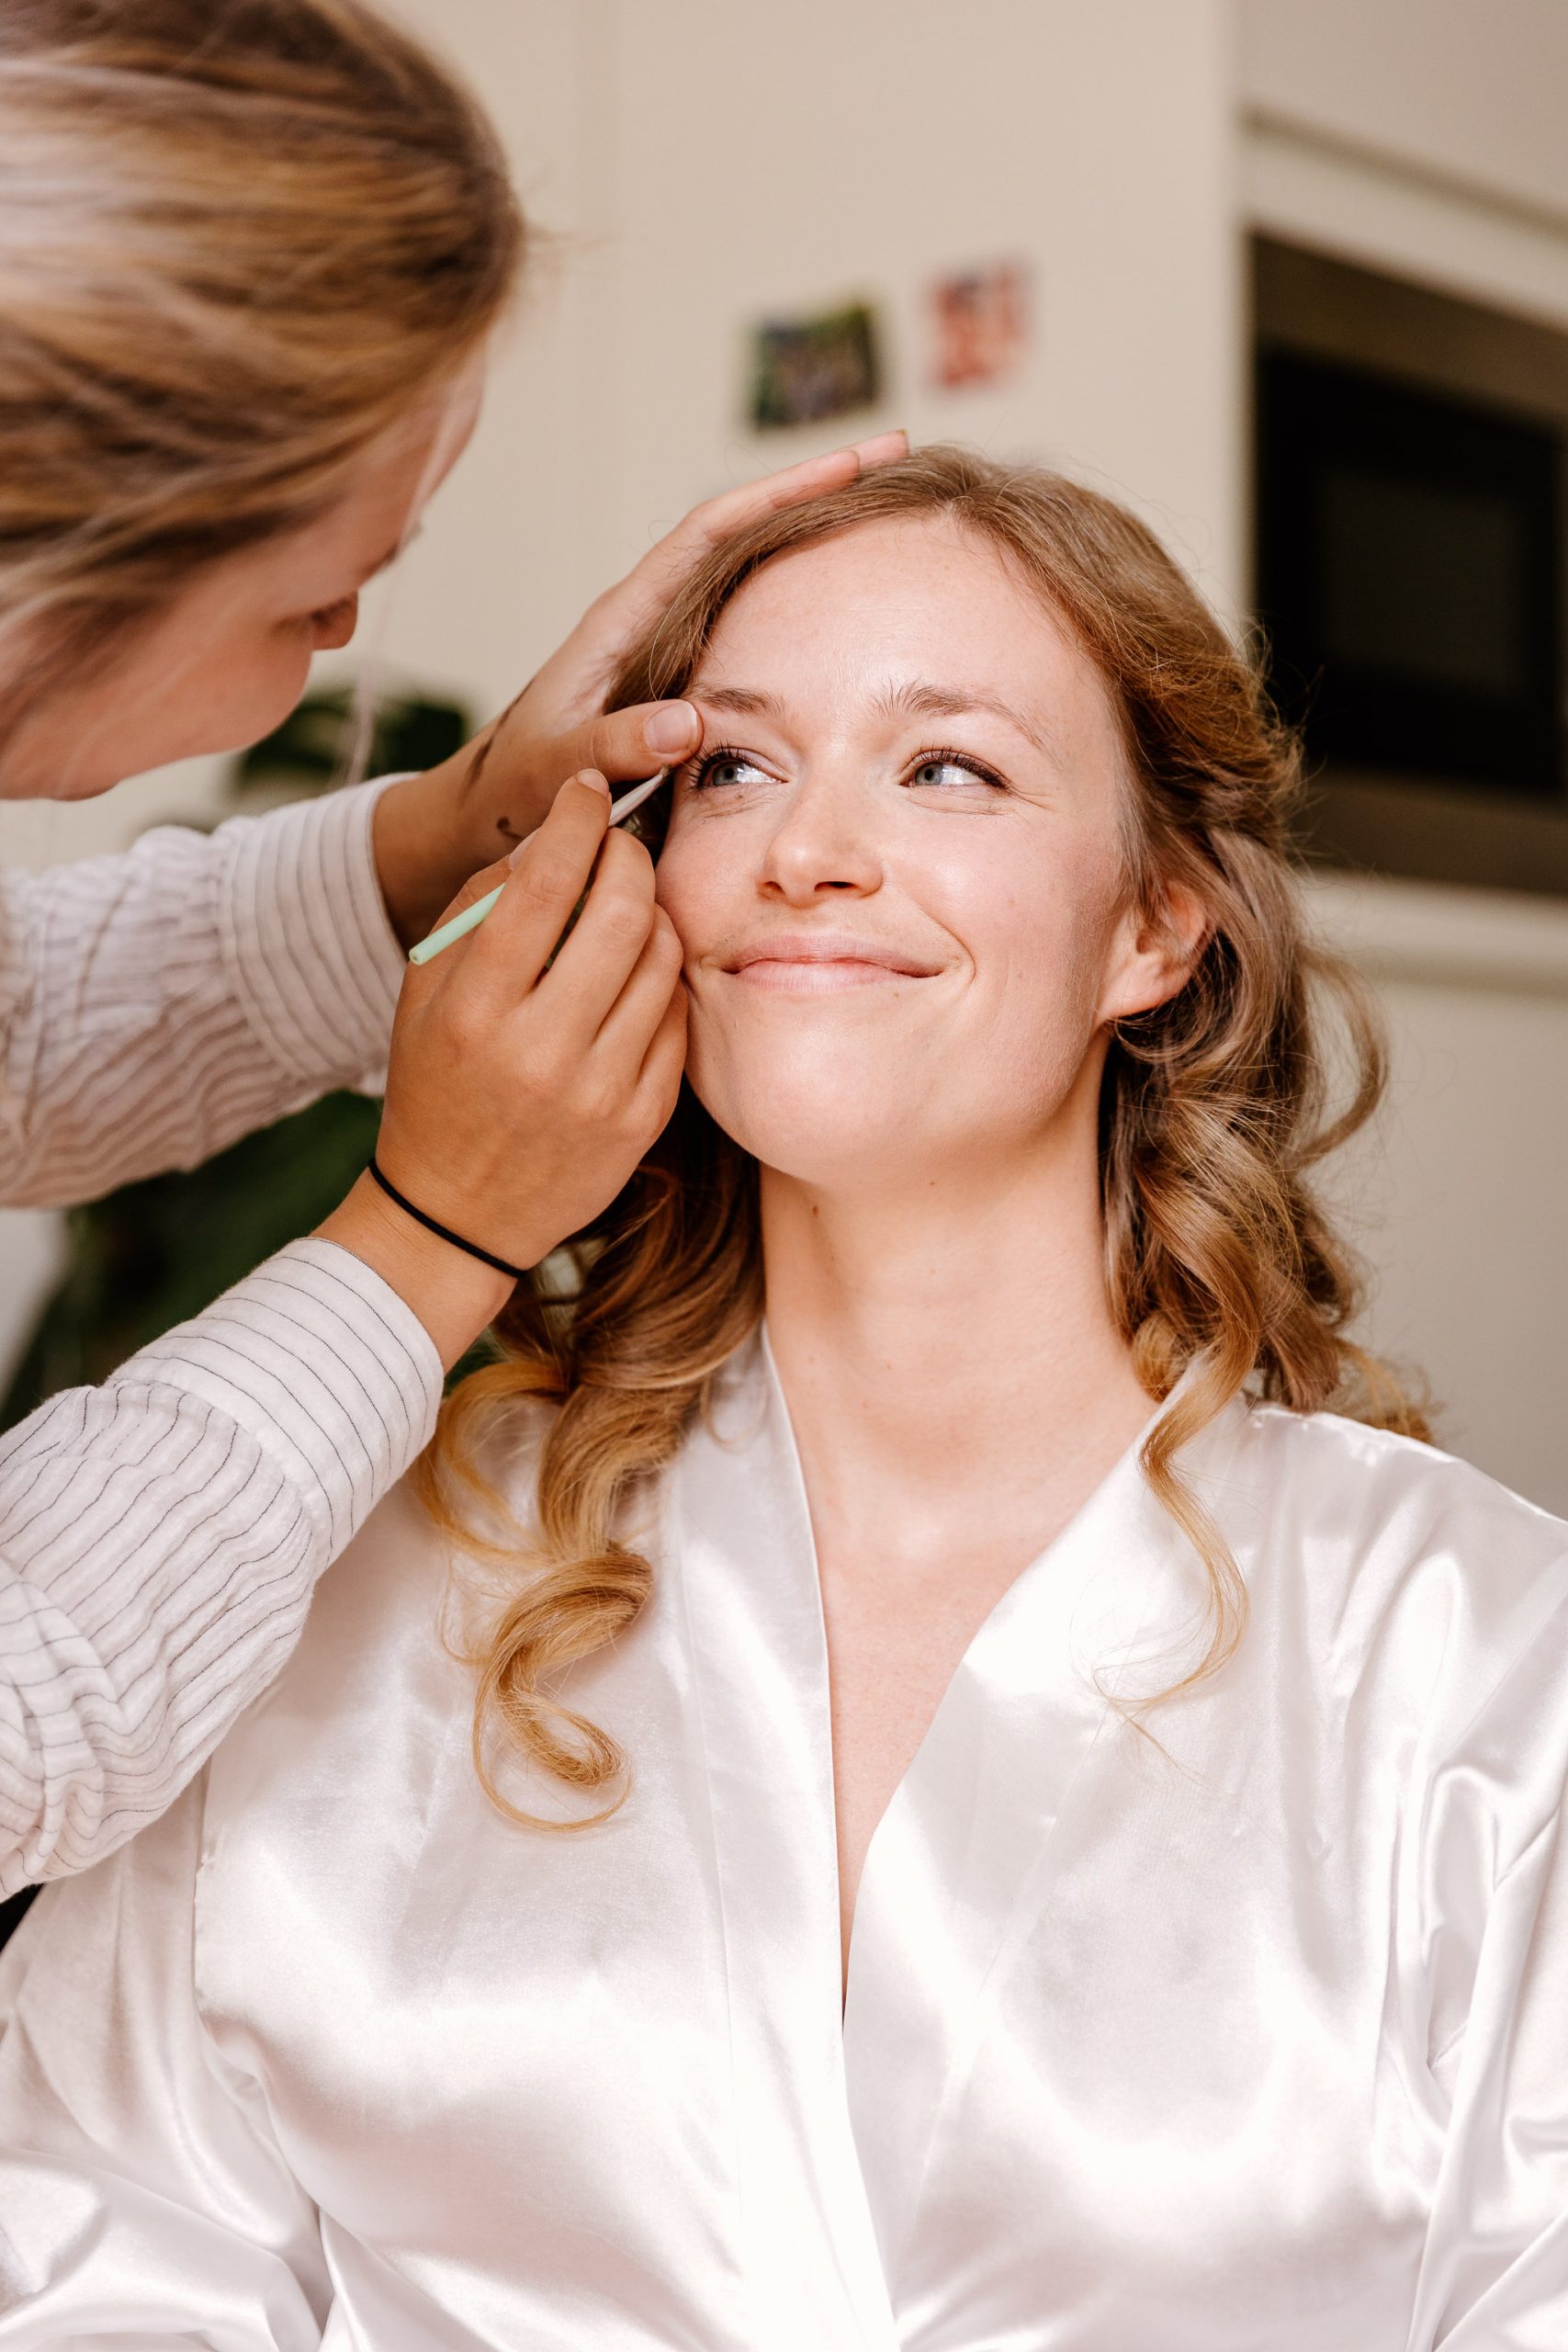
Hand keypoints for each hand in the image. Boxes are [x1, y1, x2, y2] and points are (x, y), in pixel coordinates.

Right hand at [318, 771, 684, 1367]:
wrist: (456, 1215)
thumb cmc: (435, 1088)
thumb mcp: (421, 996)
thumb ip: (475, 910)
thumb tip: (545, 841)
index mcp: (475, 1012)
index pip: (541, 886)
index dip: (574, 821)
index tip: (586, 791)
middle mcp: (540, 1052)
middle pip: (620, 913)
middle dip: (629, 857)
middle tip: (620, 845)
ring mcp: (600, 1090)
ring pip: (661, 960)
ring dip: (653, 914)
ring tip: (630, 907)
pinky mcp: (642, 1120)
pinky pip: (677, 1019)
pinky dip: (663, 980)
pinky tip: (639, 973)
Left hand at [372, 430, 906, 944]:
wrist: (489, 810)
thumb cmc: (515, 789)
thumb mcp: (561, 769)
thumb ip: (616, 747)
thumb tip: (691, 722)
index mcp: (623, 619)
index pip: (712, 530)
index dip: (781, 491)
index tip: (850, 461)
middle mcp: (651, 616)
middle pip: (744, 528)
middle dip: (815, 487)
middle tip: (894, 453)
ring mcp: (668, 643)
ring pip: (750, 569)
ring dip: (812, 536)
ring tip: (886, 505)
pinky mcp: (680, 676)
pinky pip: (749, 621)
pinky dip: (798, 598)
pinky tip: (843, 601)